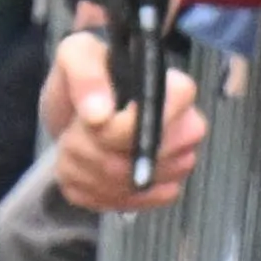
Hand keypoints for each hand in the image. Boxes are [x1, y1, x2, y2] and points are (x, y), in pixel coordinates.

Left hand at [47, 28, 203, 212]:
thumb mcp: (75, 56)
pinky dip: (91, 192)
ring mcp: (177, 164)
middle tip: (72, 134)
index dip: (121, 129)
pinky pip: (125, 204)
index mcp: (176, 90)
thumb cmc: (86, 77)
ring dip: (85, 172)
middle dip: (90, 151)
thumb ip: (84, 73)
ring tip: (73, 149)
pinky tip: (83, 172)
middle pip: (140, 159)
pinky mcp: (159, 191)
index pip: (163, 119)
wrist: (80, 109)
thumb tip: (99, 113)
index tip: (92, 121)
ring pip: (129, 186)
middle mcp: (187, 129)